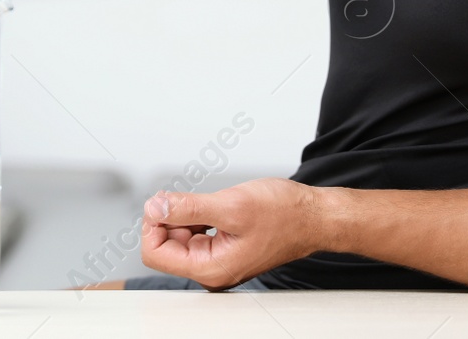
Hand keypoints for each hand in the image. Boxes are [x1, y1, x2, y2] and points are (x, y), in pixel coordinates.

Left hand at [139, 177, 327, 289]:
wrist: (313, 217)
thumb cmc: (285, 215)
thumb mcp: (231, 205)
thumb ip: (188, 208)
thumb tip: (155, 207)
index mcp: (211, 268)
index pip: (155, 253)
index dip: (153, 223)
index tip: (163, 201)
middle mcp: (212, 270)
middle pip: (165, 244)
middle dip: (170, 216)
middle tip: (188, 196)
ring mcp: (218, 260)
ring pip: (179, 236)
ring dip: (184, 214)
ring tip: (208, 201)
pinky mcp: (223, 249)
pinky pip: (195, 233)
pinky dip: (196, 215)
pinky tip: (212, 206)